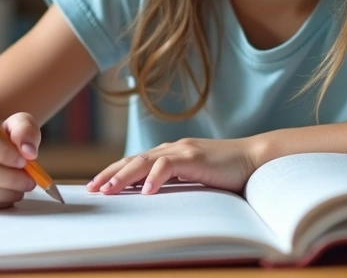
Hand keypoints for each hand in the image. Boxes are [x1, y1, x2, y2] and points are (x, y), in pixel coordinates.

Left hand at [87, 137, 257, 195]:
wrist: (254, 159)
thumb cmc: (226, 173)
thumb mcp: (194, 179)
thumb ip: (174, 183)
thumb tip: (151, 197)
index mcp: (169, 154)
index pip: (134, 162)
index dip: (114, 173)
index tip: (96, 187)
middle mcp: (171, 149)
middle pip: (132, 160)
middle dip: (109, 174)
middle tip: (91, 190)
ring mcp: (182, 151)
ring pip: (144, 162)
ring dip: (124, 177)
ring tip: (109, 191)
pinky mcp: (194, 157)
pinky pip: (168, 166)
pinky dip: (155, 177)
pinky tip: (146, 191)